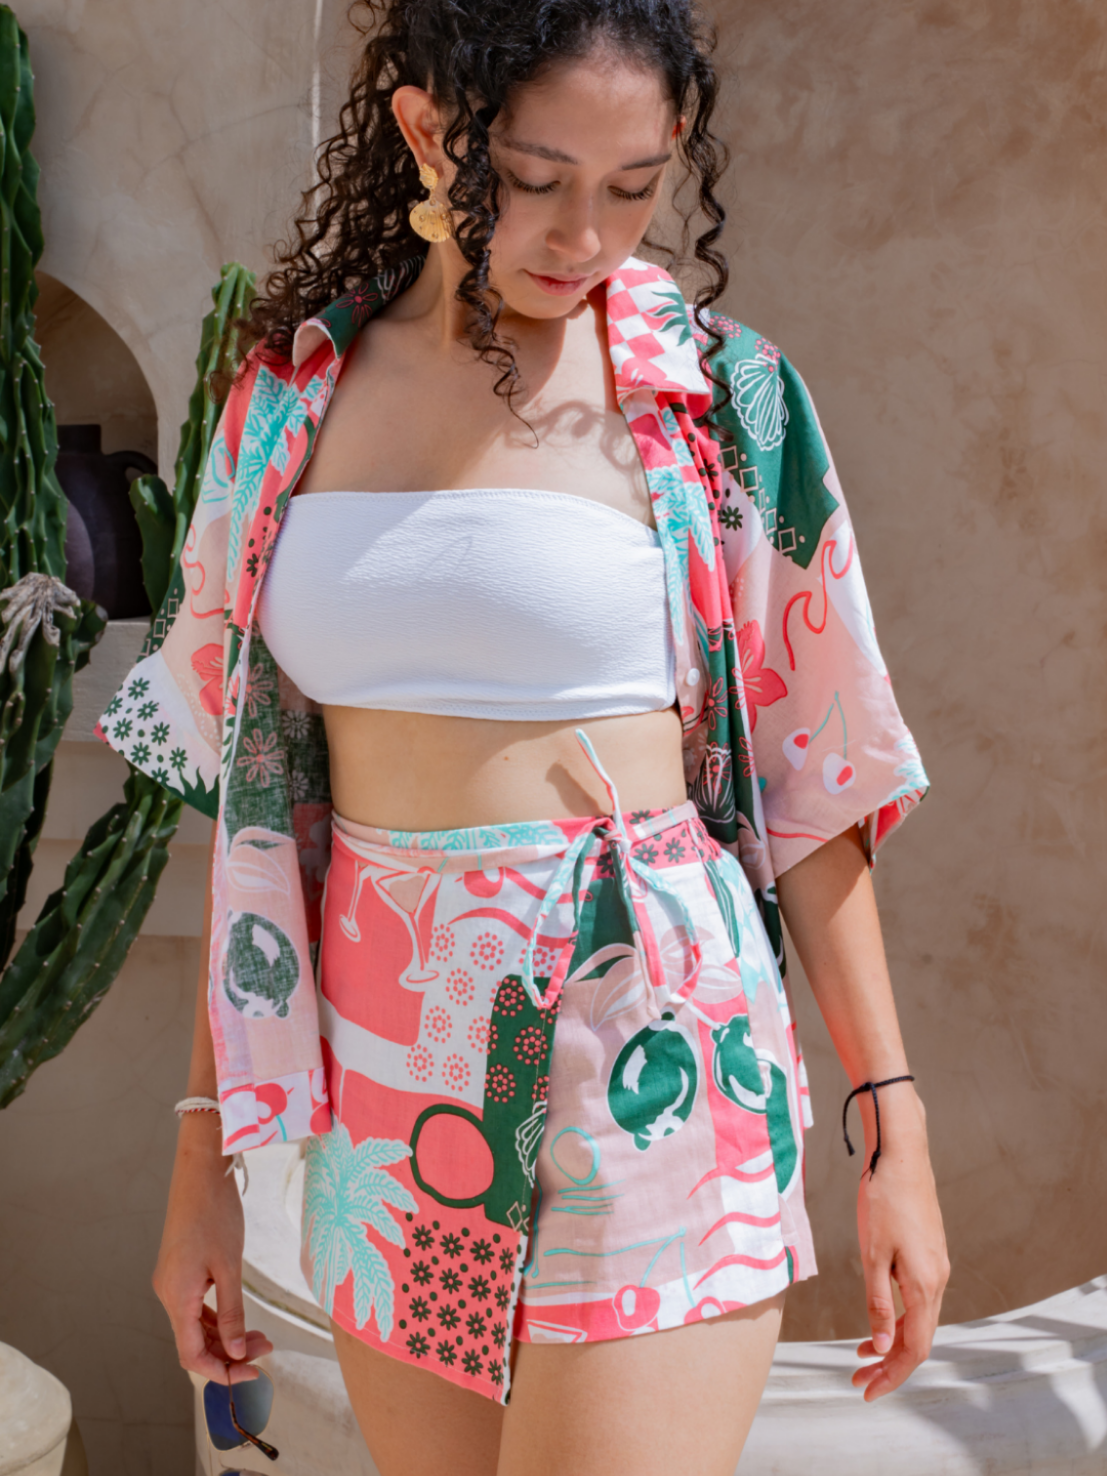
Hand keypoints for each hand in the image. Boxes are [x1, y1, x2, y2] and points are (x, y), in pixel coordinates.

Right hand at [152, 1115, 273, 1384]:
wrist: (200, 1173)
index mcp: (176, 1297)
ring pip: (196, 1326)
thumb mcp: (229, 1267)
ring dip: (225, 1336)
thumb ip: (231, 1313)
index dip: (221, 1372)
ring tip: (262, 1337)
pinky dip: (217, 1318)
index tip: (253, 1375)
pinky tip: (240, 1319)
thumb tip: (234, 1353)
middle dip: (229, 1353)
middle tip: (267, 1349)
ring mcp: (172, 1282)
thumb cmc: (216, 1214)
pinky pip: (195, 1308)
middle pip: (195, 1342)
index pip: (192, 1355)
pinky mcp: (180, 1271)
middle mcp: (168, 1294)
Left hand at [852, 1088, 948, 1399]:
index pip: (914, 1348)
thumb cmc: (884, 1199)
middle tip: (858, 1379)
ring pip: (920, 1320)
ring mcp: (937, 1266)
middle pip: (919, 1340)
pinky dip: (898, 1318)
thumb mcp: (873, 1254)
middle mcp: (938, 1280)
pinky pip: (918, 1300)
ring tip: (861, 1355)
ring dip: (892, 1342)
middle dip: (889, 1365)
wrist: (902, 1153)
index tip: (866, 1390)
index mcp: (926, 1285)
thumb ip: (879, 1303)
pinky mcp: (930, 1254)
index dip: (891, 1375)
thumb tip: (883, 1348)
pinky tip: (878, 1318)